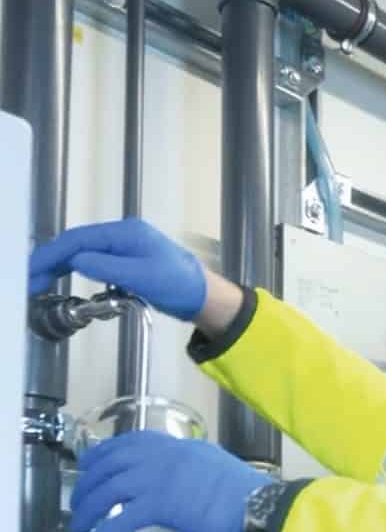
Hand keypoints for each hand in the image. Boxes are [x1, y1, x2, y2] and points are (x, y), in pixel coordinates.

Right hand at [29, 218, 206, 320]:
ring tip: (45, 284)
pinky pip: (99, 264)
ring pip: (87, 254)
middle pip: (79, 244)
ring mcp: (127, 249)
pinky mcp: (131, 264)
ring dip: (65, 267)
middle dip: (54, 261)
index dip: (53, 254)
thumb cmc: (180, 285)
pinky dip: (83, 272)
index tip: (34, 270)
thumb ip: (106, 267)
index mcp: (125, 233)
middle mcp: (124, 236)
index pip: (79, 239)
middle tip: (33, 281)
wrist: (206, 297)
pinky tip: (72, 282)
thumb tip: (76, 261)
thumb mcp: (141, 276)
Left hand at [71, 432, 272, 531]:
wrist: (261, 506)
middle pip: (111, 464)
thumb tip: (182, 484)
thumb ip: (194, 470)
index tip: (90, 465)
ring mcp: (160, 478)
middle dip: (88, 484)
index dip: (103, 454)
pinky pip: (120, 519)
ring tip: (79, 526)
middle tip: (78, 502)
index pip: (130, 442)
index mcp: (180, 446)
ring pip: (108, 490)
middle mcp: (165, 456)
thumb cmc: (248, 494)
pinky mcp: (161, 505)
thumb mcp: (217, 468)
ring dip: (87, 509)